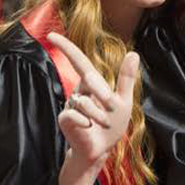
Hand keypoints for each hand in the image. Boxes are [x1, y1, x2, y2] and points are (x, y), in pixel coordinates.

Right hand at [47, 32, 138, 172]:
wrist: (101, 150)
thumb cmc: (112, 127)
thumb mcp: (124, 101)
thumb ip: (126, 78)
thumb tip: (134, 53)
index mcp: (91, 84)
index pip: (78, 60)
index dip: (65, 47)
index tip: (50, 34)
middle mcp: (78, 91)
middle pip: (89, 79)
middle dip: (104, 95)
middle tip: (112, 110)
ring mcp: (69, 104)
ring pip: (85, 101)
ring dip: (99, 115)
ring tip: (101, 124)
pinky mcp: (65, 119)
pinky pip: (77, 115)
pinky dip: (87, 123)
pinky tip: (88, 128)